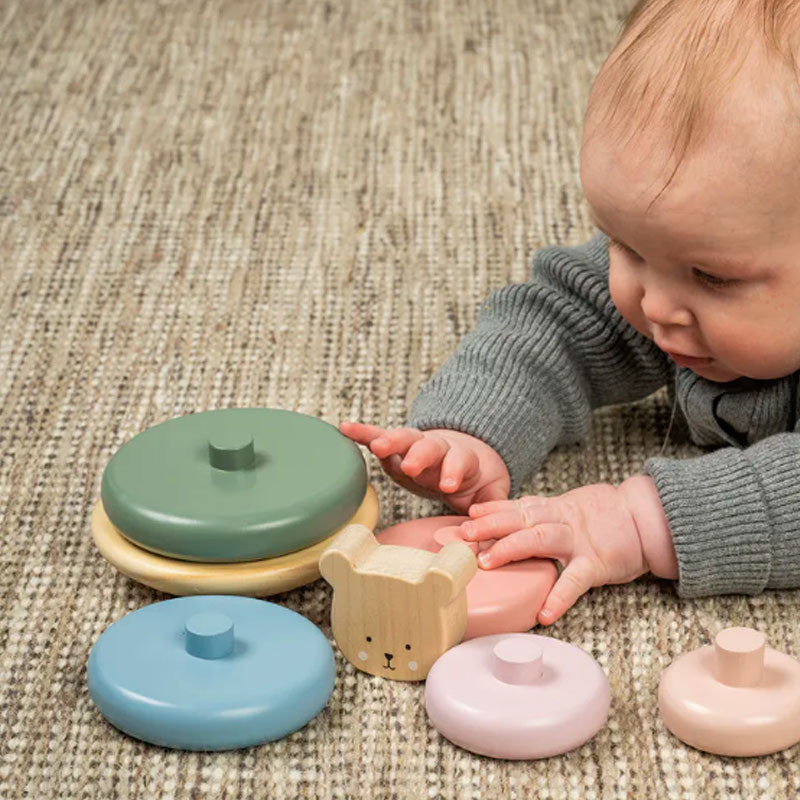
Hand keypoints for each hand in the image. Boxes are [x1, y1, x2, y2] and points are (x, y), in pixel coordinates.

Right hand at [339, 422, 510, 512]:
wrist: (469, 455)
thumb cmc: (477, 479)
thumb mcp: (491, 495)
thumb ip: (490, 513)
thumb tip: (485, 545)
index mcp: (462, 460)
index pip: (458, 462)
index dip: (454, 472)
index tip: (449, 485)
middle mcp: (438, 449)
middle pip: (429, 446)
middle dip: (419, 455)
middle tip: (411, 466)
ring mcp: (416, 445)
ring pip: (403, 438)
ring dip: (391, 441)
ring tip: (378, 446)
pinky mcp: (397, 446)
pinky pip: (378, 435)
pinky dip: (362, 432)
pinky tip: (344, 428)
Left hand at [459, 482, 653, 624]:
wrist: (647, 518)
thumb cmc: (606, 516)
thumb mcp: (569, 507)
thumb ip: (541, 513)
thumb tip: (506, 516)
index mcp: (554, 509)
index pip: (517, 507)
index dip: (492, 510)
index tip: (469, 516)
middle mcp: (562, 521)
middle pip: (520, 519)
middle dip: (490, 526)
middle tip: (464, 535)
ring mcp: (578, 541)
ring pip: (540, 539)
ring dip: (511, 548)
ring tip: (486, 562)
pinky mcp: (597, 563)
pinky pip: (575, 580)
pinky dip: (559, 596)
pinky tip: (544, 613)